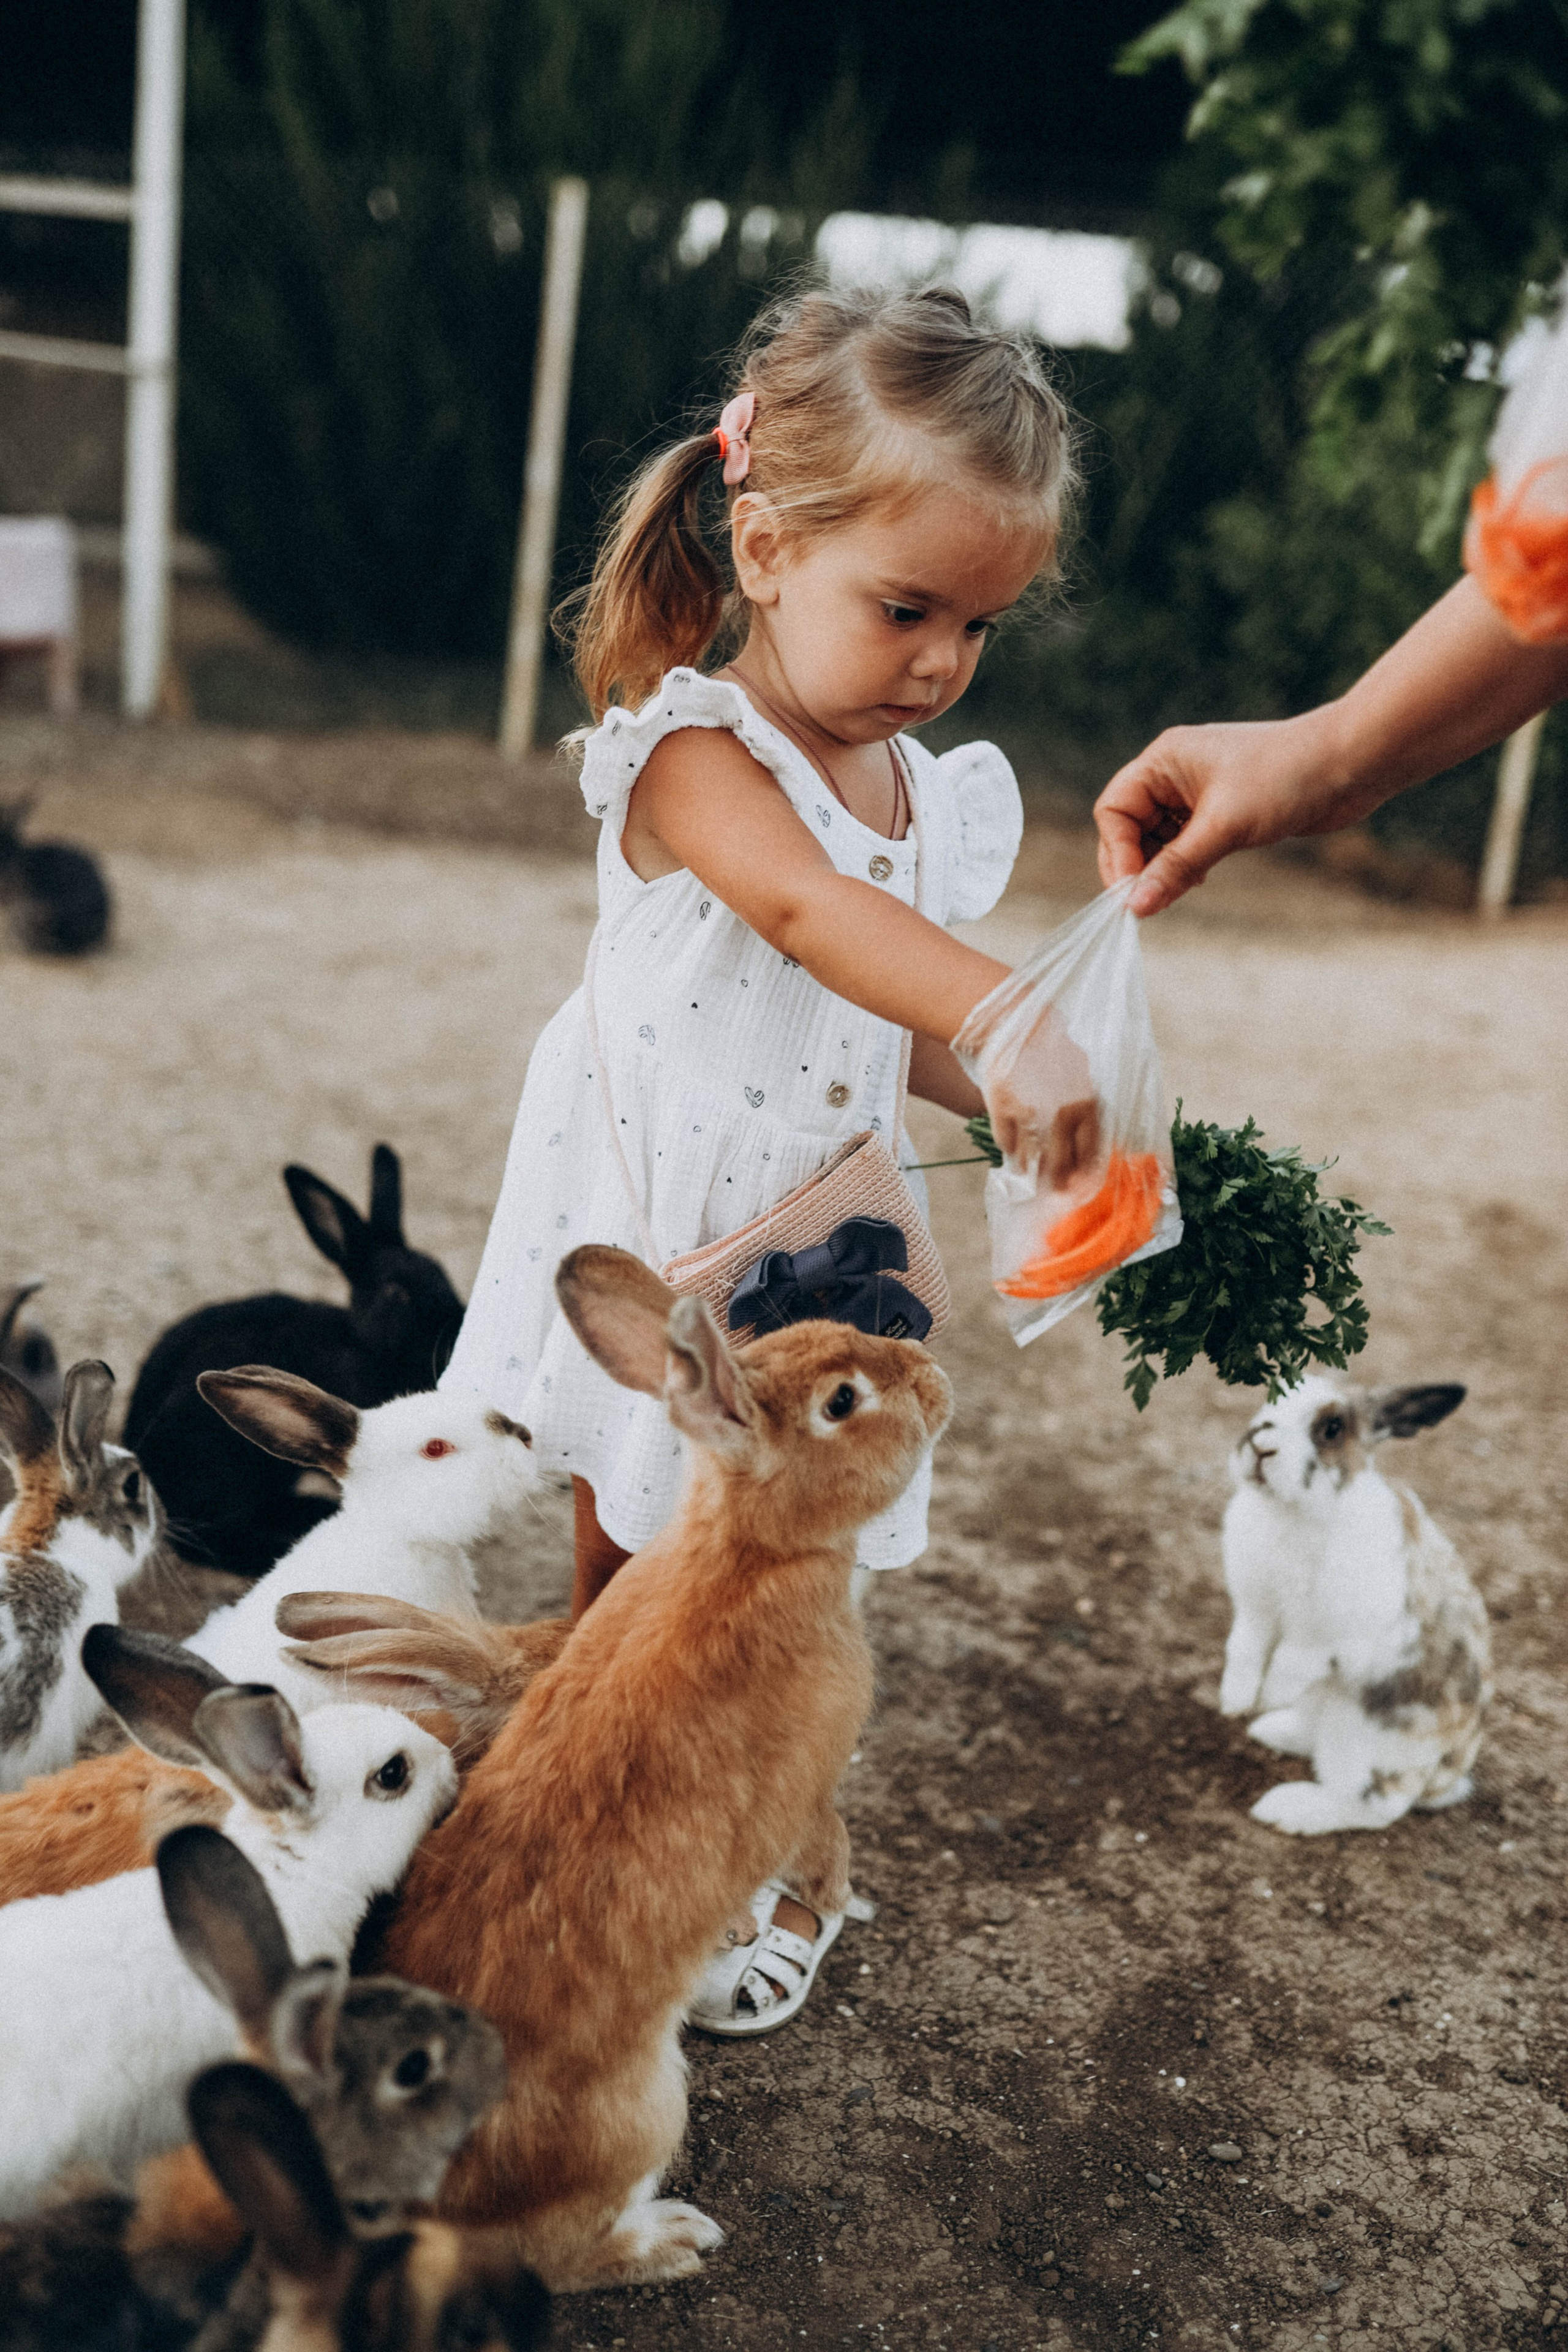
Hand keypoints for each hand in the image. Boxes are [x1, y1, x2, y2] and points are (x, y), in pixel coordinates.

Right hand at [981, 1019, 1098, 1185]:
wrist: (1017, 1023)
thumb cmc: (1052, 1049)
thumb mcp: (1082, 1074)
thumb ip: (1085, 1107)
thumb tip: (1087, 1142)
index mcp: (1086, 1105)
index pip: (1089, 1152)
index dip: (1083, 1174)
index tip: (1078, 1187)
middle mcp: (1060, 1114)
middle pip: (1060, 1163)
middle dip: (1057, 1181)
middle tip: (1054, 1190)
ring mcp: (1029, 1113)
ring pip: (1029, 1157)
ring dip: (1029, 1168)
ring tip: (1029, 1170)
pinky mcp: (1002, 1109)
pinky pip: (1006, 1143)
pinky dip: (1009, 1150)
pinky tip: (1012, 1149)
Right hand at [1094, 712, 1345, 916]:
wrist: (1351, 764)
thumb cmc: (1286, 778)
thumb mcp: (1224, 826)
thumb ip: (1176, 868)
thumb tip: (1136, 907)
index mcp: (1164, 761)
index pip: (1115, 810)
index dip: (1118, 853)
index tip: (1133, 891)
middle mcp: (1175, 774)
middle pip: (1130, 827)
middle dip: (1137, 864)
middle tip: (1149, 901)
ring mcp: (1199, 793)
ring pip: (1158, 839)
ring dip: (1163, 869)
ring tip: (1182, 888)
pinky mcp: (1224, 812)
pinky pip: (1186, 844)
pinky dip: (1186, 865)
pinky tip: (1201, 878)